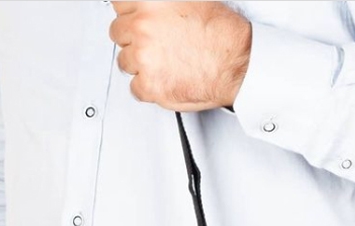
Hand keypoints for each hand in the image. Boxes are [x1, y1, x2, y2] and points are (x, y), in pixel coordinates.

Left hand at [109, 1, 250, 110]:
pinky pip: (135, 89)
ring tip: (161, 64)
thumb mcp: (192, 0)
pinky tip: (163, 80)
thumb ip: (162, 5)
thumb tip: (152, 7)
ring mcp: (143, 58)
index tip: (136, 22)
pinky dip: (147, 88)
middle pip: (118, 34)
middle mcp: (143, 28)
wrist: (236, 64)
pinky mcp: (148, 86)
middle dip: (133, 39)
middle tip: (152, 45)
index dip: (130, 15)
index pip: (119, 5)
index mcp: (151, 2)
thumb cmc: (221, 35)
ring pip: (124, 62)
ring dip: (139, 64)